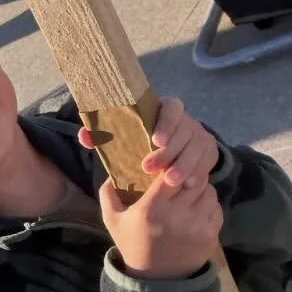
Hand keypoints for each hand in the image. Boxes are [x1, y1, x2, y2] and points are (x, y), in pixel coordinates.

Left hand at [79, 97, 217, 190]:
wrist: (167, 151)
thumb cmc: (138, 141)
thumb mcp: (123, 136)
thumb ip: (103, 134)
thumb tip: (84, 136)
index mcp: (164, 111)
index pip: (172, 107)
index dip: (166, 122)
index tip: (155, 140)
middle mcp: (185, 121)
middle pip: (184, 131)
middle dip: (169, 151)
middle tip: (151, 168)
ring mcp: (199, 136)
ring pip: (197, 148)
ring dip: (184, 165)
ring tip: (171, 181)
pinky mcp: (208, 152)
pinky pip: (207, 162)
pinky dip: (198, 173)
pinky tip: (189, 184)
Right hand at [80, 98, 222, 279]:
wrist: (157, 277)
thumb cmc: (133, 244)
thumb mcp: (112, 220)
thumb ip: (108, 195)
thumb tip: (111, 174)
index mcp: (151, 209)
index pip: (170, 174)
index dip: (171, 167)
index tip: (168, 168)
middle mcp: (176, 215)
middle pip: (192, 179)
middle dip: (188, 175)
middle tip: (182, 177)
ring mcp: (196, 224)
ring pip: (208, 191)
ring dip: (200, 188)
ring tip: (190, 191)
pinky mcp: (211, 233)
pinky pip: (216, 207)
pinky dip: (209, 203)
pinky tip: (198, 206)